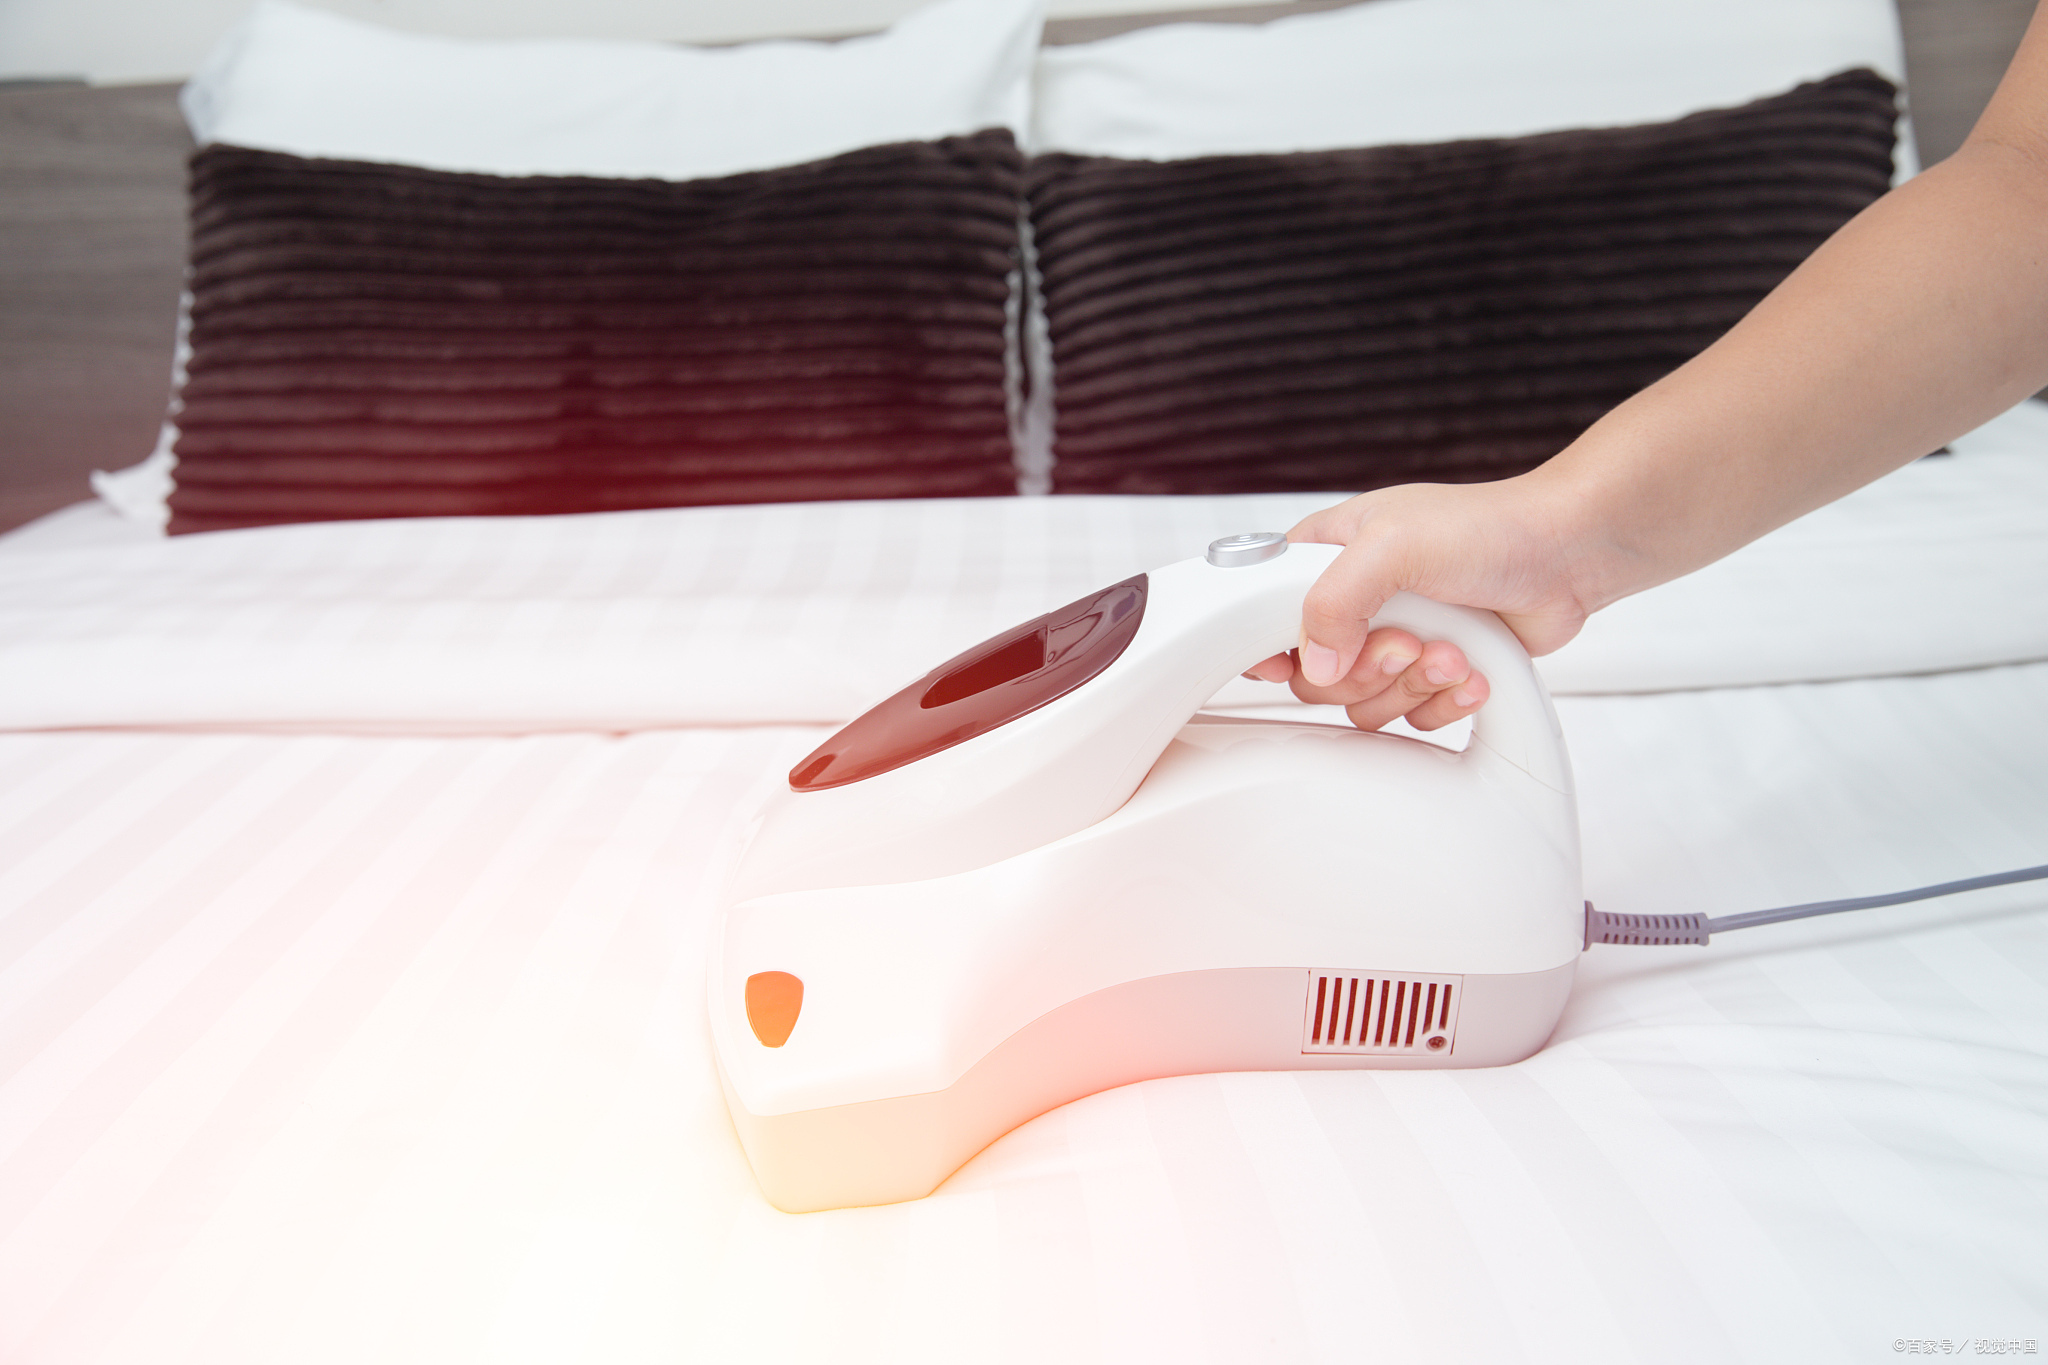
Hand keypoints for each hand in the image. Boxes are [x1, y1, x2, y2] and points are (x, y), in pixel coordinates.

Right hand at [1242, 476, 1594, 731]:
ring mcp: (1390, 639)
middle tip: (1408, 640)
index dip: (1274, 645)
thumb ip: (1333, 601)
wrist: (1567, 555)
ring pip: (1360, 703)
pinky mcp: (1429, 671)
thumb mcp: (1391, 544)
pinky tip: (1469, 668)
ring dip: (1412, 685)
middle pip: (1314, 675)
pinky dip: (1443, 701)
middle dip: (1368, 668)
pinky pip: (1408, 717)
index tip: (1299, 659)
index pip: (1260, 612)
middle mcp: (1353, 602)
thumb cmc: (1487, 529)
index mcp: (1323, 557)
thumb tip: (1315, 665)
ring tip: (1451, 651)